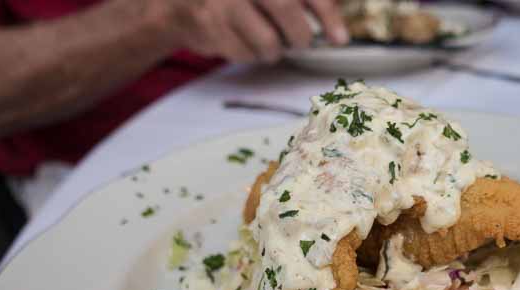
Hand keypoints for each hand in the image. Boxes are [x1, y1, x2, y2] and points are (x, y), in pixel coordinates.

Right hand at [169, 0, 347, 62]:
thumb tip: (336, 23)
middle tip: (301, 42)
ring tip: (268, 42)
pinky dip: (251, 55)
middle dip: (300, 35)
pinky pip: (246, 54)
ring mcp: (224, 1)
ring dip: (274, 50)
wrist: (180, 4)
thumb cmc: (237, 0)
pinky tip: (243, 42)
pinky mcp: (210, 25)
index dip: (327, 13)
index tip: (340, 38)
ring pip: (267, 41)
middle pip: (286, 9)